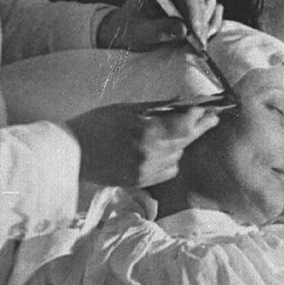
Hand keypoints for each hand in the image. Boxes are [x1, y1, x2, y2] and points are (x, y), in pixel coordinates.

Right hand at [68, 101, 220, 188]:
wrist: (71, 154)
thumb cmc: (95, 125)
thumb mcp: (125, 109)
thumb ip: (155, 108)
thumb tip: (180, 103)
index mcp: (146, 132)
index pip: (183, 124)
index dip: (199, 116)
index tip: (208, 109)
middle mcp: (149, 154)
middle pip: (185, 141)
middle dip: (199, 128)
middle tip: (212, 119)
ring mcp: (145, 171)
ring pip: (178, 157)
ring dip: (180, 144)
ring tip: (172, 133)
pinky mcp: (140, 182)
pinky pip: (167, 171)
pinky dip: (169, 160)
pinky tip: (161, 151)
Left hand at [96, 0, 224, 50]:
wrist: (128, 34)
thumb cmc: (130, 30)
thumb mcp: (140, 32)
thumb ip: (159, 30)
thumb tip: (183, 29)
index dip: (194, 13)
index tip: (196, 35)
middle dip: (202, 23)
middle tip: (199, 46)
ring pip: (210, 4)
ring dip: (209, 24)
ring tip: (198, 43)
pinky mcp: (196, 10)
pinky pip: (213, 13)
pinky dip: (213, 26)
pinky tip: (203, 39)